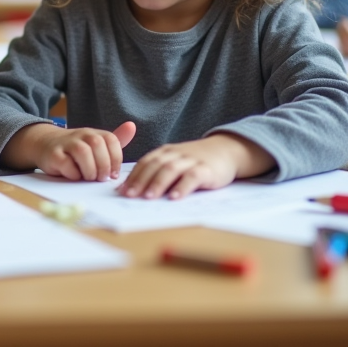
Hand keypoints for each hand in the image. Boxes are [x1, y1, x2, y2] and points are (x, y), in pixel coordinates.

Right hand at [2, 120, 135, 180]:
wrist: (45, 144)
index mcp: (94, 133)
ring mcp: (66, 143)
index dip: (116, 158)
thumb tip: (132, 126)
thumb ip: (115, 139)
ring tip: (89, 177)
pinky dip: (73, 174)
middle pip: (98, 145)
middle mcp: (81, 135)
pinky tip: (74, 176)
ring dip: (89, 170)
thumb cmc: (75, 148)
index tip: (114, 174)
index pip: (112, 140)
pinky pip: (66, 164)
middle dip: (103, 165)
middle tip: (102, 178)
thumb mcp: (96, 143)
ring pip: (83, 153)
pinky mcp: (54, 155)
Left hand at [118, 133, 273, 198]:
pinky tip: (175, 197)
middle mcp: (175, 154)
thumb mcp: (176, 161)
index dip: (133, 176)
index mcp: (165, 152)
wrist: (226, 150)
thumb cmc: (196, 160)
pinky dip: (182, 187)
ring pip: (170, 170)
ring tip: (149, 197)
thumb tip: (136, 191)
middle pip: (154, 166)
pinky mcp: (205, 169)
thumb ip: (159, 172)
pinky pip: (192, 177)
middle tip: (130, 196)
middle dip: (140, 181)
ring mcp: (190, 160)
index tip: (122, 190)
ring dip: (158, 183)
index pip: (145, 163)